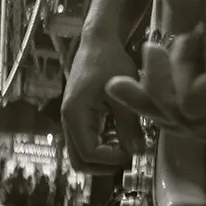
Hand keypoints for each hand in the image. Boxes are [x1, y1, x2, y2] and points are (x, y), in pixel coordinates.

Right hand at [61, 34, 142, 172]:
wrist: (99, 40)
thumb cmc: (110, 61)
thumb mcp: (122, 92)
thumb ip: (128, 124)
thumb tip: (137, 152)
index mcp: (74, 115)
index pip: (88, 153)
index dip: (111, 159)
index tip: (132, 151)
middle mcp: (68, 120)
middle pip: (79, 161)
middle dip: (104, 165)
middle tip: (127, 156)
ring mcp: (73, 119)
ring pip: (82, 153)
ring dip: (104, 156)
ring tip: (127, 144)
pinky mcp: (81, 116)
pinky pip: (88, 141)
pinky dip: (104, 144)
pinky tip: (122, 134)